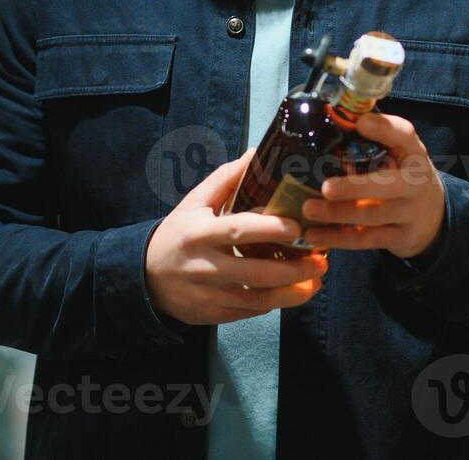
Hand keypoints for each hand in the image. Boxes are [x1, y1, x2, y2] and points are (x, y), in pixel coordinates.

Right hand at [145, 149, 328, 325]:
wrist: (146, 278)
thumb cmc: (177, 234)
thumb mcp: (193, 203)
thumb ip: (224, 179)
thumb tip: (255, 153)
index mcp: (200, 232)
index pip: (238, 230)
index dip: (269, 229)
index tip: (297, 227)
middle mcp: (205, 265)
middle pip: (256, 272)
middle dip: (294, 269)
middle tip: (322, 260)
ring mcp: (211, 294)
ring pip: (259, 299)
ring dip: (293, 292)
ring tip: (317, 280)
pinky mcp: (215, 314)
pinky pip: (252, 312)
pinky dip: (277, 303)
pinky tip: (296, 291)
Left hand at [300, 112, 445, 259]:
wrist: (433, 215)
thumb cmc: (404, 174)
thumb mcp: (400, 152)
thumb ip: (376, 139)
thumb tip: (335, 120)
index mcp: (414, 153)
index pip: (405, 136)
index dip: (384, 129)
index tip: (361, 123)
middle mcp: (416, 183)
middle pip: (387, 186)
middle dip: (355, 188)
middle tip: (326, 188)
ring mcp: (409, 213)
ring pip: (372, 216)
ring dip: (338, 214)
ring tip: (309, 209)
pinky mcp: (399, 238)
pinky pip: (366, 239)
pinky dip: (338, 238)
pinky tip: (314, 235)